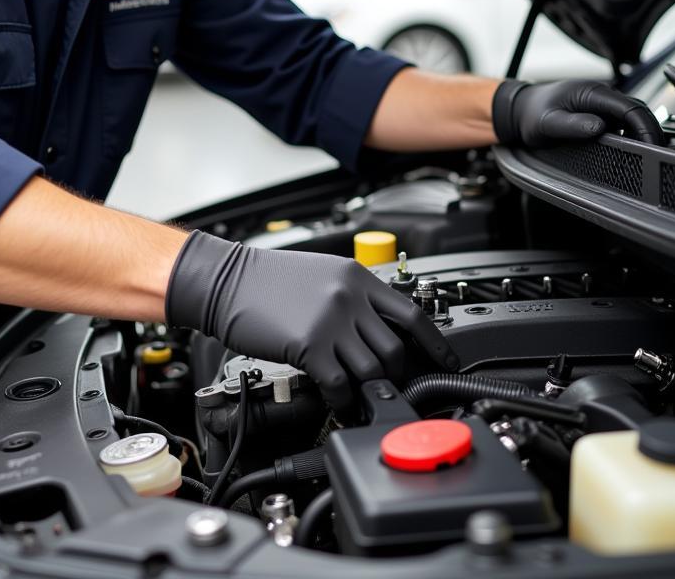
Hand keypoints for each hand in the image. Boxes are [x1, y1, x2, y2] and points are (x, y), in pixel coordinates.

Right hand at [166, 230, 457, 414]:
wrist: (227, 280)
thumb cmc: (267, 278)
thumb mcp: (321, 273)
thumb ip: (353, 295)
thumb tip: (377, 326)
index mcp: (357, 277)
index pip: (411, 313)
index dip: (435, 343)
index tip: (447, 360)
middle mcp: (350, 297)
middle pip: (395, 348)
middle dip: (396, 374)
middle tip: (390, 387)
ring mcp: (331, 322)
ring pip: (372, 369)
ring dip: (369, 389)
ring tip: (363, 399)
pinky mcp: (310, 346)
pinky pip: (340, 384)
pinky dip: (343, 399)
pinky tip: (338, 401)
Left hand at [493, 79, 662, 147]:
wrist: (520, 108)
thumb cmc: (530, 114)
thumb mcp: (547, 124)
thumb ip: (572, 125)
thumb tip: (598, 127)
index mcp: (592, 92)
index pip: (631, 108)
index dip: (646, 128)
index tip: (653, 147)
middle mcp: (600, 93)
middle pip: (637, 111)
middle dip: (650, 132)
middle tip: (656, 155)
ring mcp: (601, 102)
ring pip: (632, 116)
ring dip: (641, 132)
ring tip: (647, 154)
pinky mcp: (599, 110)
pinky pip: (622, 120)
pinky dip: (631, 133)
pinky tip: (630, 147)